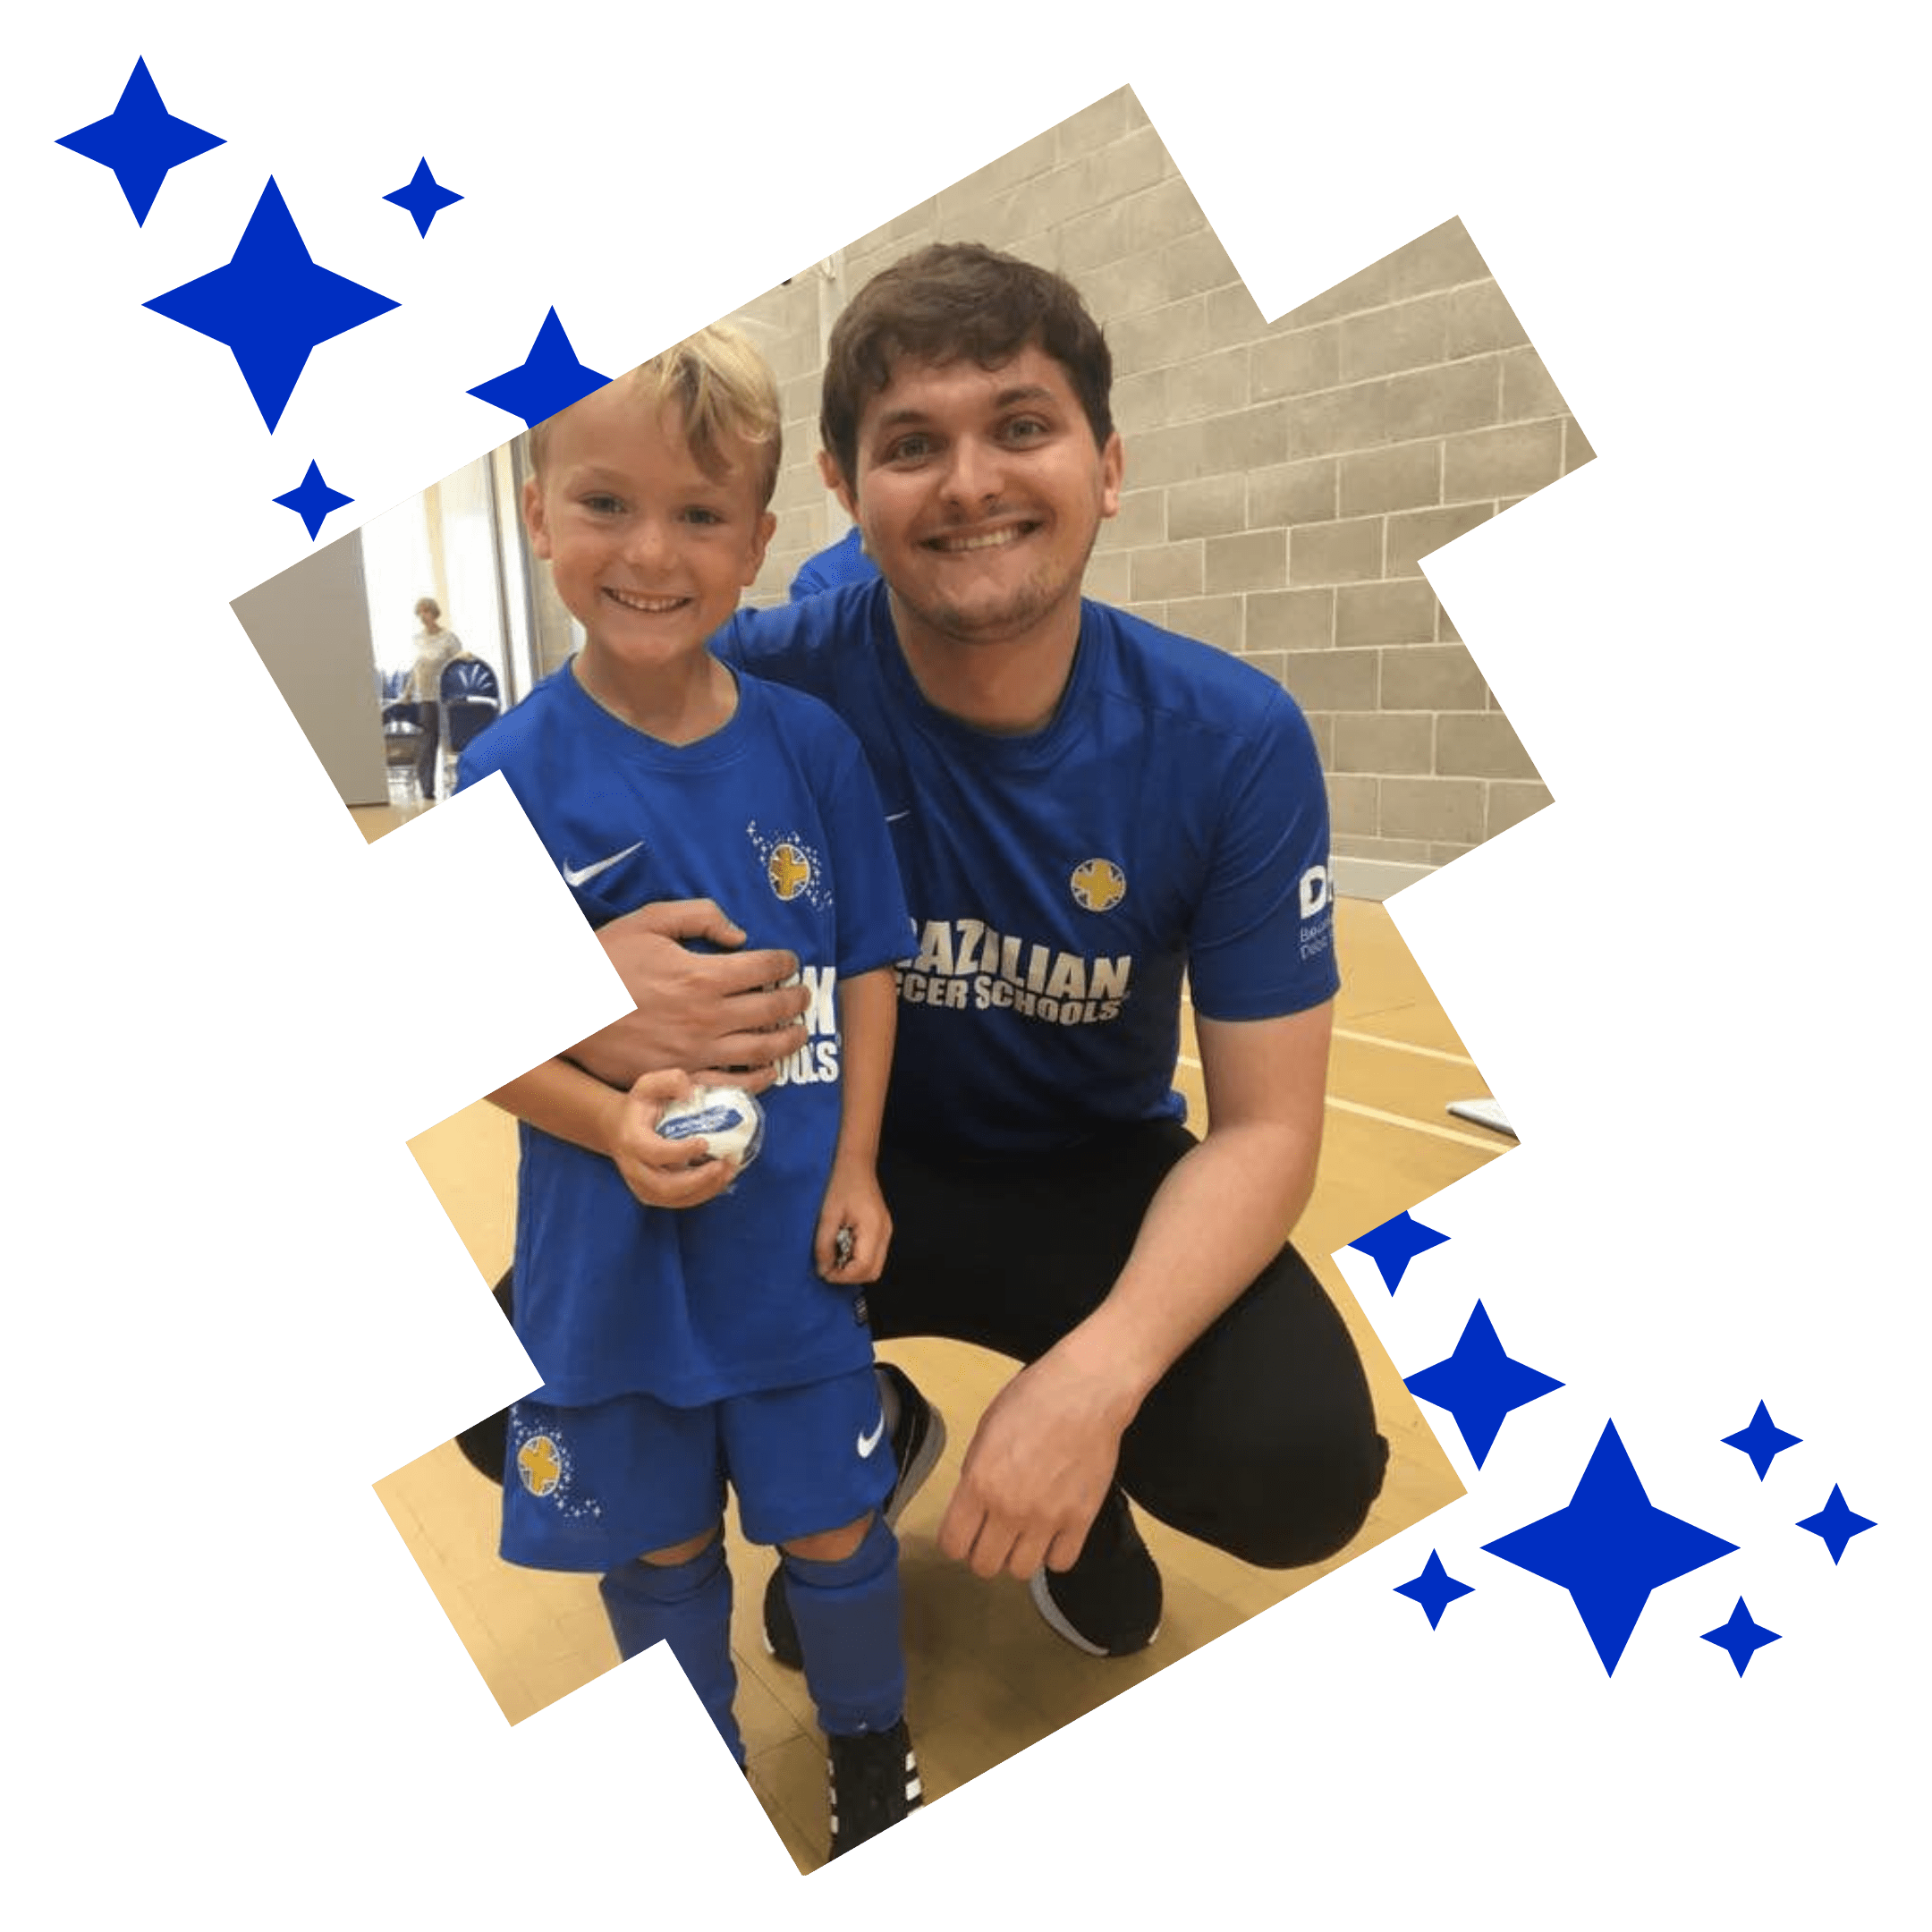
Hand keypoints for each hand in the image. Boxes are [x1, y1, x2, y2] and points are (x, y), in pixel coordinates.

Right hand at [569, 900, 810, 1093]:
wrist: (562, 1010)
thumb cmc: (604, 960)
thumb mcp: (649, 920)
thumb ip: (700, 916)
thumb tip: (740, 935)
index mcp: (702, 974)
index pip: (766, 968)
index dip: (786, 963)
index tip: (789, 962)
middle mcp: (707, 1016)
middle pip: (773, 1011)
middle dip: (796, 1001)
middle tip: (802, 997)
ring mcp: (697, 1051)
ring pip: (763, 1051)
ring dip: (788, 1041)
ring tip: (797, 1033)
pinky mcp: (683, 1076)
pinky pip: (734, 1083)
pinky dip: (760, 1079)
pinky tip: (770, 1070)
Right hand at [608, 1071, 741, 1210]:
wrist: (617, 1129)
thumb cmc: (639, 1106)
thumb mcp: (649, 1084)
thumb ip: (670, 1081)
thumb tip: (690, 1093)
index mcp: (632, 1140)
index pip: (656, 1153)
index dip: (681, 1151)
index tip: (705, 1143)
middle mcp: (633, 1168)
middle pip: (665, 1186)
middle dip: (699, 1179)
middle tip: (725, 1164)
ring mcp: (641, 1185)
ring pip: (674, 1199)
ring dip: (705, 1189)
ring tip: (729, 1172)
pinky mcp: (651, 1195)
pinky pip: (678, 1202)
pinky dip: (702, 1194)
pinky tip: (720, 1179)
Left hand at [814, 1162, 891, 1282]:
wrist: (856, 1164)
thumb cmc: (841, 1185)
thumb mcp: (827, 1216)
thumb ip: (825, 1245)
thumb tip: (824, 1270)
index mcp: (873, 1229)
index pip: (863, 1267)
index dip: (843, 1276)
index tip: (824, 1272)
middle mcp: (885, 1233)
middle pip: (873, 1272)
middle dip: (850, 1276)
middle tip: (829, 1267)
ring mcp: (886, 1232)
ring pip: (874, 1266)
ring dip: (854, 1269)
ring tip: (835, 1257)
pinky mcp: (882, 1230)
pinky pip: (873, 1255)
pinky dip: (858, 1259)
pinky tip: (843, 1247)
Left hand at [936, 1350, 1133, 1580]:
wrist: (1085, 1392)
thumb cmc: (1031, 1400)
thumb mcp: (986, 1431)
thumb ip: (975, 1475)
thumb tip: (972, 1507)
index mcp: (979, 1483)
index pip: (953, 1545)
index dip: (956, 1542)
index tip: (965, 1533)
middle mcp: (1009, 1509)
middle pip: (985, 1566)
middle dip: (985, 1551)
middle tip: (995, 1532)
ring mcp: (1047, 1518)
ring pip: (1021, 1571)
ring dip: (1019, 1555)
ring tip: (1025, 1533)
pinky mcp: (1081, 1520)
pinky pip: (1060, 1562)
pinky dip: (1054, 1552)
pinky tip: (1054, 1531)